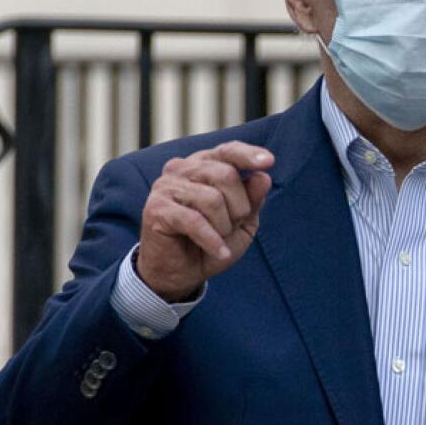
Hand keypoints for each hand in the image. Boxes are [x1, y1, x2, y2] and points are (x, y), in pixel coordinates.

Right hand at [137, 141, 273, 301]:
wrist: (180, 273)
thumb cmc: (211, 242)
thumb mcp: (242, 222)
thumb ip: (252, 199)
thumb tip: (263, 177)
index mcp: (204, 164)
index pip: (228, 151)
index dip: (249, 155)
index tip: (269, 162)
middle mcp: (182, 168)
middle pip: (225, 175)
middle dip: (238, 207)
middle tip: (231, 227)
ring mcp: (166, 186)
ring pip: (211, 199)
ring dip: (223, 226)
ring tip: (218, 238)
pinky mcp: (156, 208)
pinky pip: (194, 221)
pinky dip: (212, 240)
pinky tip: (219, 252)